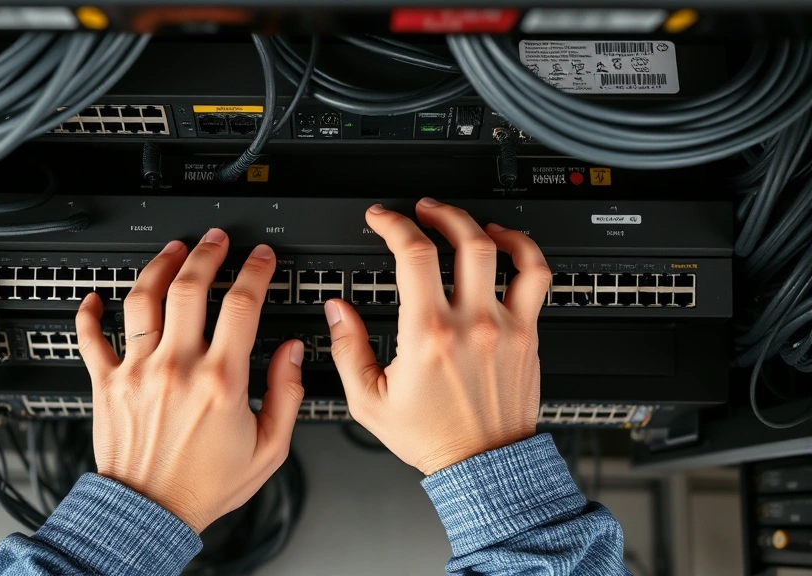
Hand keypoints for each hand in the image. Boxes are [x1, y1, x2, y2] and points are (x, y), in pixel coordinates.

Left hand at [76, 230, 304, 532]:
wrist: (150, 513)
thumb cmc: (205, 486)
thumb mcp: (269, 449)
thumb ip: (287, 395)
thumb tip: (292, 353)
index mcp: (221, 380)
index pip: (242, 304)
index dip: (255, 270)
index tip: (260, 258)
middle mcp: (177, 367)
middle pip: (189, 287)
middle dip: (207, 253)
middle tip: (216, 239)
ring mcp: (137, 371)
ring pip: (142, 298)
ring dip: (158, 265)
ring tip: (171, 250)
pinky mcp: (107, 383)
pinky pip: (90, 337)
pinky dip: (90, 312)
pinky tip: (96, 296)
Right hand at [326, 199, 549, 475]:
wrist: (483, 466)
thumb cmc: (432, 436)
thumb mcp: (369, 400)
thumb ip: (348, 349)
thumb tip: (337, 310)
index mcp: (427, 335)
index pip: (413, 254)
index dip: (394, 225)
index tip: (382, 219)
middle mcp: (470, 323)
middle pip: (462, 239)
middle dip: (437, 213)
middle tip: (420, 210)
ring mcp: (505, 326)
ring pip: (502, 250)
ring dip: (478, 223)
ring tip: (461, 219)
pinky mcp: (528, 334)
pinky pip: (536, 277)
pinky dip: (524, 249)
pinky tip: (506, 243)